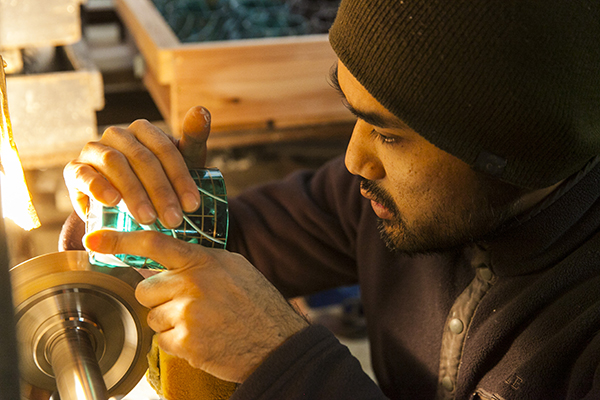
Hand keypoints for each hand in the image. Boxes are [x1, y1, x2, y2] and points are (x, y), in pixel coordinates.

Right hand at [63, 106, 210, 228]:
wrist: (124, 206)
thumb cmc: (160, 180)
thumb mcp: (183, 163)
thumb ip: (193, 139)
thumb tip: (202, 110)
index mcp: (144, 130)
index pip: (165, 149)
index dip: (180, 178)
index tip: (193, 205)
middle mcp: (118, 135)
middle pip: (142, 159)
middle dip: (160, 192)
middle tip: (173, 220)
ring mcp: (94, 150)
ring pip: (115, 164)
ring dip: (134, 193)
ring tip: (148, 218)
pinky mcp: (75, 170)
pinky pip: (83, 174)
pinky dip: (97, 186)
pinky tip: (112, 202)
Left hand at [84, 229, 309, 382]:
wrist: (278, 342)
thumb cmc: (257, 304)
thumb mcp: (233, 268)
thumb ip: (199, 260)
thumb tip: (166, 258)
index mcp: (204, 261)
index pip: (155, 244)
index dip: (121, 239)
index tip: (94, 239)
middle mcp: (193, 283)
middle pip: (146, 289)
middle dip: (160, 299)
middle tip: (189, 305)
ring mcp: (189, 313)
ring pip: (152, 317)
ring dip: (171, 322)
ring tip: (202, 323)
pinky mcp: (187, 342)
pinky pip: (162, 340)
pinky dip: (178, 342)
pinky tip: (204, 338)